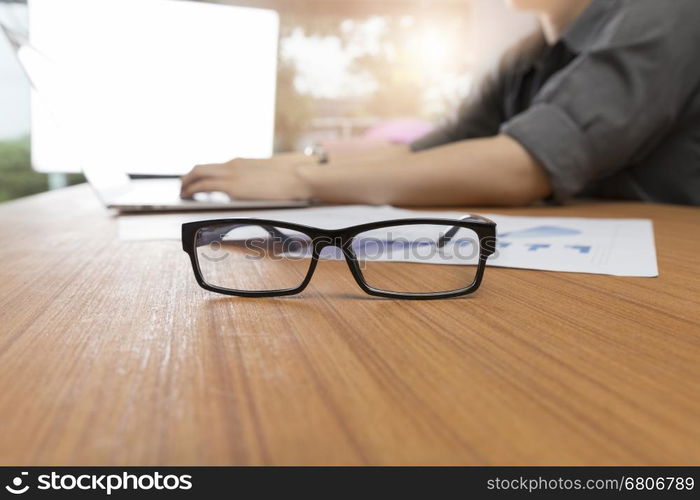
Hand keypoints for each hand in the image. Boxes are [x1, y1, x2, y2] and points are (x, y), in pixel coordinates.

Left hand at [180, 153, 314, 200]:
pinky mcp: (233, 187)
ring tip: (182, 195)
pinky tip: (188, 198)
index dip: (200, 175)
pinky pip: (204, 186)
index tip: (194, 183)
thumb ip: (258, 181)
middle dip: (187, 178)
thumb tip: (258, 190)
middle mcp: (232, 165)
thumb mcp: (270, 176)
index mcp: (240, 163)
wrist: (300, 176)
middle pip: (200, 167)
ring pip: (197, 174)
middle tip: (182, 188)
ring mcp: (232, 174)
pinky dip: (192, 190)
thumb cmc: (292, 177)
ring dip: (186, 184)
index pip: (214, 168)